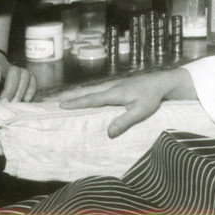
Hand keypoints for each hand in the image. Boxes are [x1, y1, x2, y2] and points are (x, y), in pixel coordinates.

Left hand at [0, 49, 35, 101]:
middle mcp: (4, 66)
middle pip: (13, 73)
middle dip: (10, 90)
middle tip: (5, 104)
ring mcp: (15, 69)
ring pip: (25, 74)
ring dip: (22, 89)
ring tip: (16, 104)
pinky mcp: (22, 73)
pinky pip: (32, 78)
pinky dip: (32, 88)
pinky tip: (26, 99)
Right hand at [59, 69, 194, 137]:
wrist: (162, 82)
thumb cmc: (152, 97)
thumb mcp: (141, 111)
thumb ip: (125, 121)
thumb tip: (108, 133)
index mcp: (115, 93)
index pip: (92, 99)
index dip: (76, 103)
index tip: (61, 105)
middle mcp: (111, 87)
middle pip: (87, 92)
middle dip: (70, 96)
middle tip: (52, 100)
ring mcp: (114, 85)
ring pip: (91, 89)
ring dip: (76, 93)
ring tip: (61, 98)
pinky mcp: (117, 86)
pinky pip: (97, 90)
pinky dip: (86, 93)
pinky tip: (82, 96)